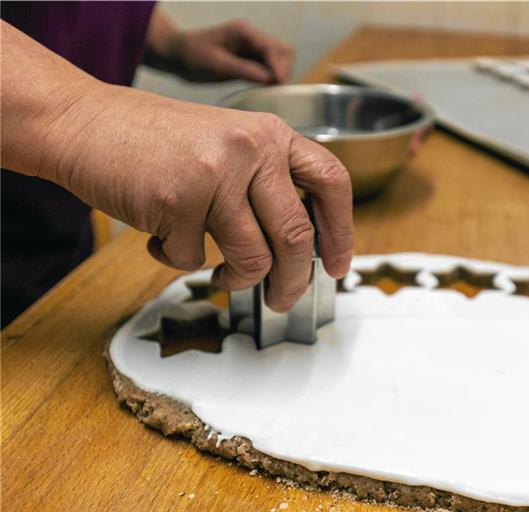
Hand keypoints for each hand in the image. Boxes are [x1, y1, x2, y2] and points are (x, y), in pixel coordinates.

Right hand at [43, 84, 352, 311]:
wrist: (84, 122)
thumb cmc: (155, 141)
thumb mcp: (226, 144)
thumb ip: (265, 182)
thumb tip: (300, 246)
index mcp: (270, 134)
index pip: (331, 181)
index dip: (342, 230)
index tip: (339, 264)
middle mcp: (251, 150)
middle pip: (297, 236)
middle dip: (295, 281)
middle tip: (285, 300)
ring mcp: (215, 175)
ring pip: (253, 258)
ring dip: (239, 280)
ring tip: (221, 274)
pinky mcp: (176, 203)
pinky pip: (194, 260)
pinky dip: (179, 261)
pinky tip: (163, 237)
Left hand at [147, 18, 293, 83]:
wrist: (176, 54)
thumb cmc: (192, 57)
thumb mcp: (217, 65)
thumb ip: (245, 70)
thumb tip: (270, 79)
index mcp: (244, 32)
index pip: (272, 49)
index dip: (278, 68)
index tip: (278, 85)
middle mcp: (251, 36)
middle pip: (282, 51)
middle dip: (282, 69)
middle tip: (274, 89)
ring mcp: (251, 45)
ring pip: (278, 58)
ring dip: (278, 73)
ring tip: (270, 90)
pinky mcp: (248, 56)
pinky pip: (268, 65)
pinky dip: (270, 76)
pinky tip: (263, 87)